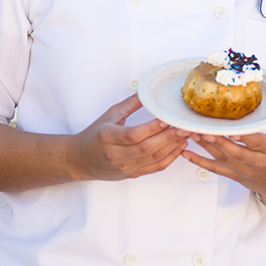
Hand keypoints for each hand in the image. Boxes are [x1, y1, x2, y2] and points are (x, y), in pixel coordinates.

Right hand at [69, 95, 189, 181]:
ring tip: (186, 134)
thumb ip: (130, 104)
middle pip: (147, 147)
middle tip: (184, 126)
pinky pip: (155, 168)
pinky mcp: (131, 174)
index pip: (134, 134)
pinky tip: (179, 147)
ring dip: (173, 146)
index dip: (152, 127)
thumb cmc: (93, 136)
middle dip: (169, 136)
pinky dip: (170, 158)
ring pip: (154, 158)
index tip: (167, 119)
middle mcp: (116, 155)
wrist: (79, 160)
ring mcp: (124, 167)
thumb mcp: (109, 115)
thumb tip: (147, 91)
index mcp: (107, 137)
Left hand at [182, 122, 265, 208]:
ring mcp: (246, 171)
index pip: (256, 141)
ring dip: (205, 146)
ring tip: (191, 133)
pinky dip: (200, 162)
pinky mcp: (237, 176)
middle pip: (235, 151)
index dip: (243, 136)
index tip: (231, 129)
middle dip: (217, 140)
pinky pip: (216, 169)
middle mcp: (258, 162)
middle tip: (202, 128)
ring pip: (222, 158)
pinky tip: (187, 154)